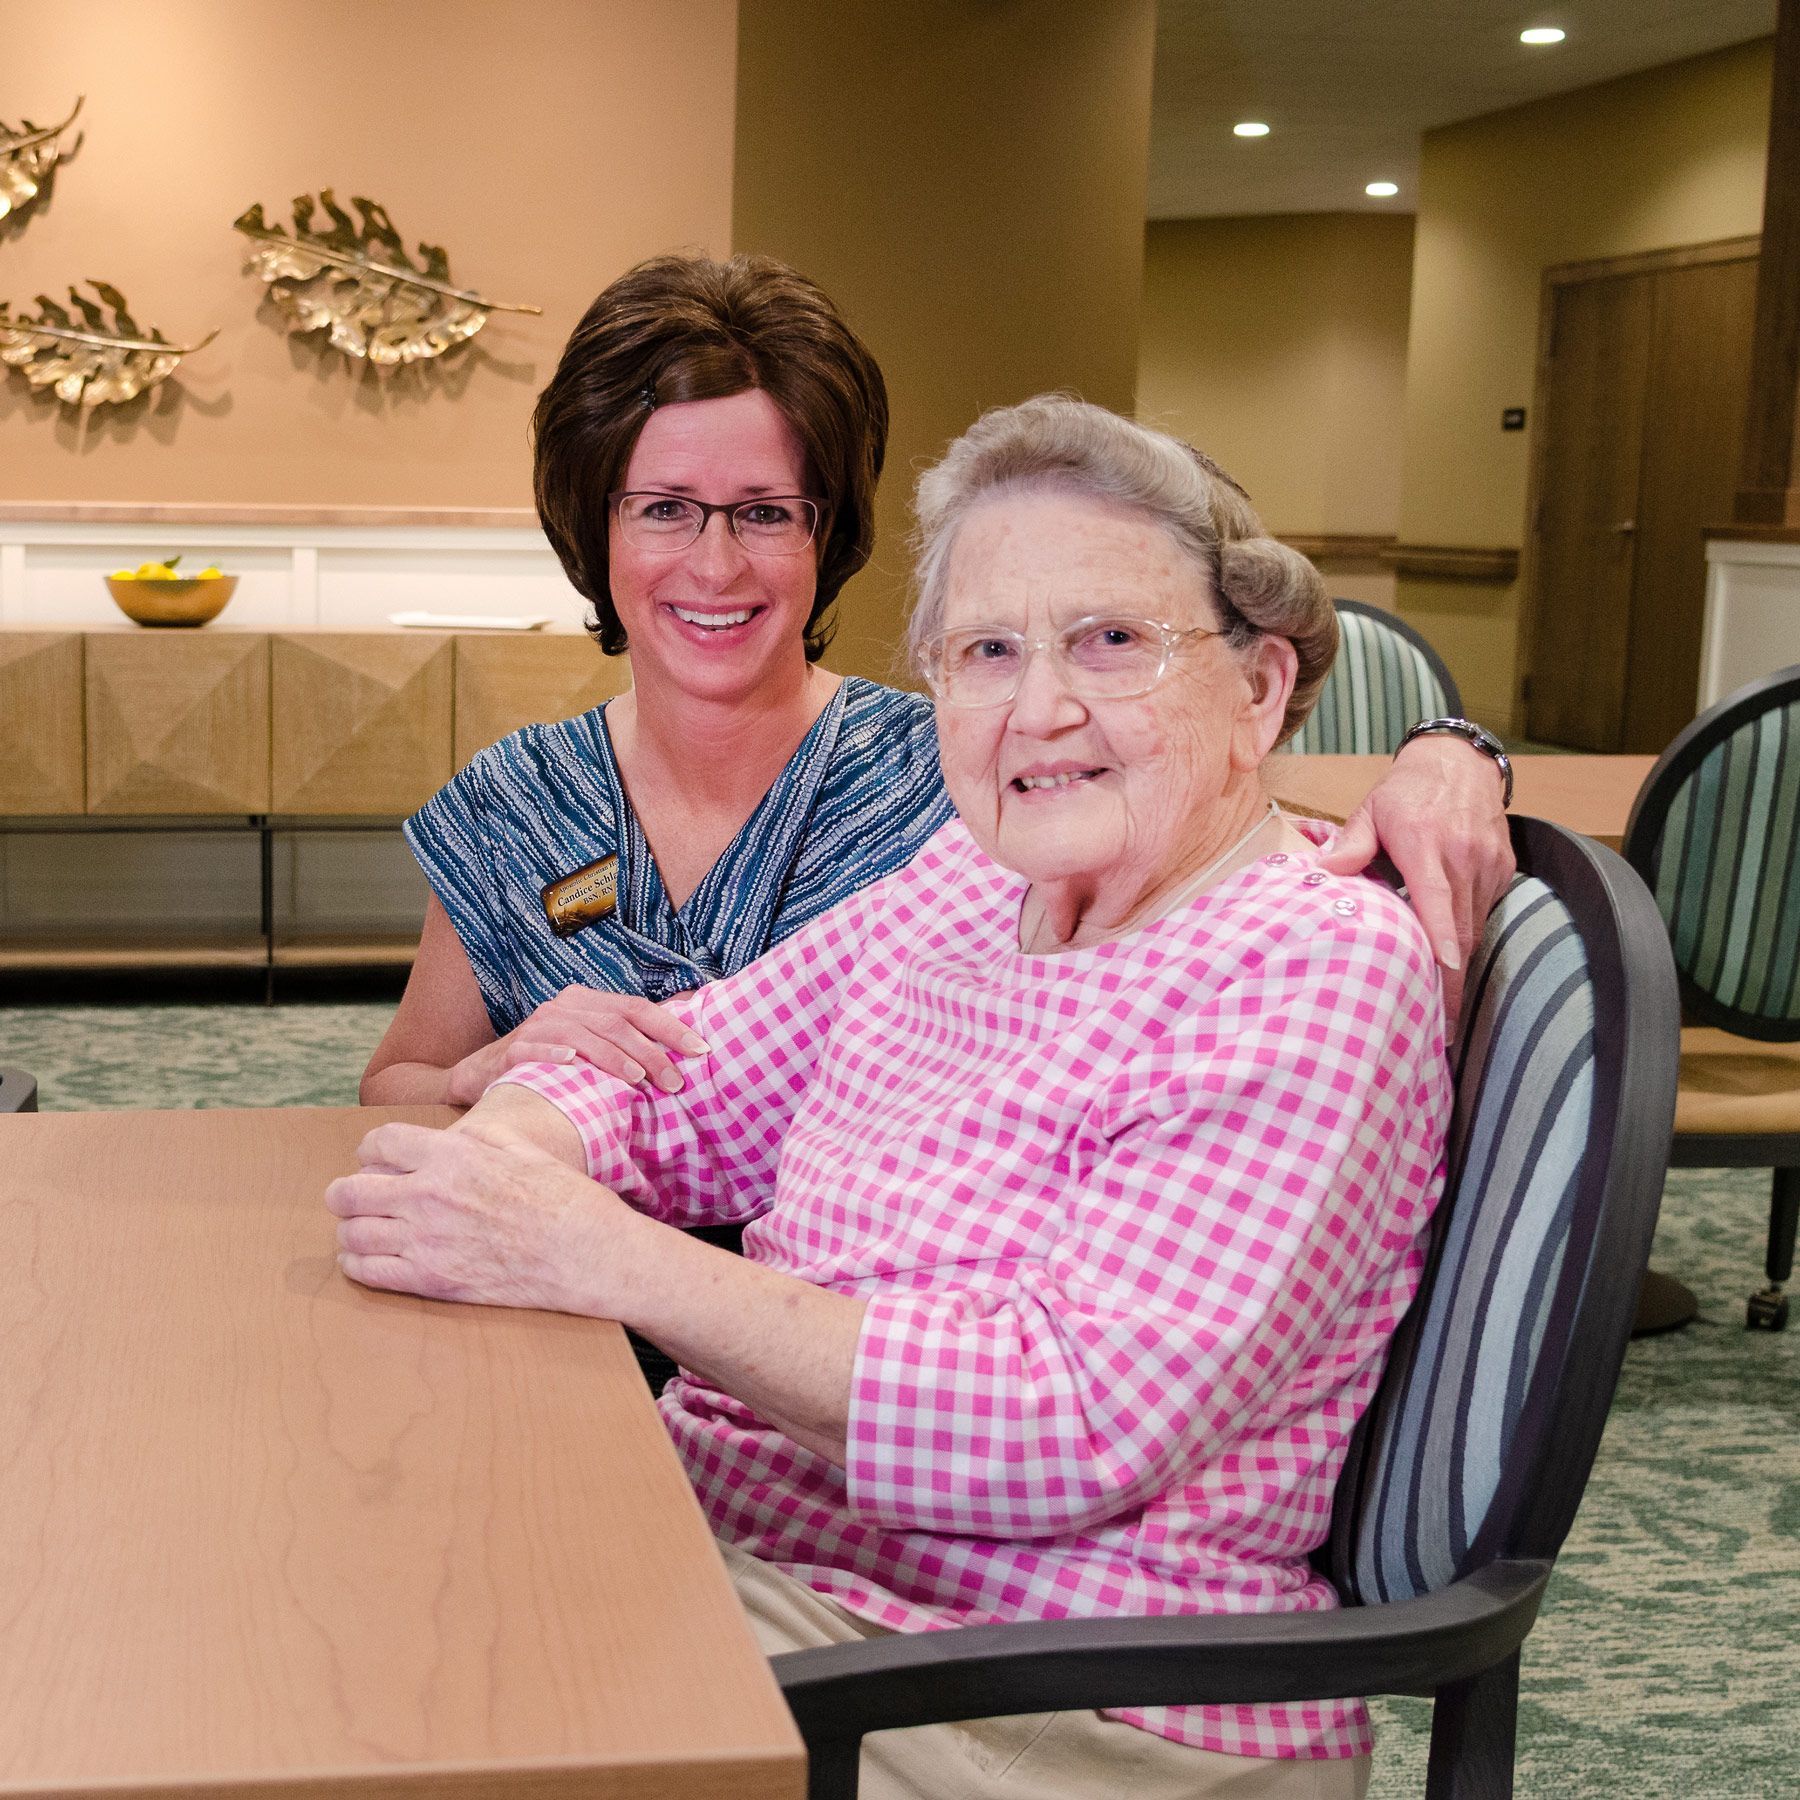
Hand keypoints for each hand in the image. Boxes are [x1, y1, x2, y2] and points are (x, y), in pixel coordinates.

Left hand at [326, 1118, 623, 1312]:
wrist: (586, 1254)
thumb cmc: (564, 1199)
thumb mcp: (523, 1149)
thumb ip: (479, 1138)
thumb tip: (458, 1134)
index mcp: (452, 1155)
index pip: (379, 1143)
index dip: (370, 1150)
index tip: (373, 1160)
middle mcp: (430, 1194)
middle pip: (350, 1190)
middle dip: (345, 1193)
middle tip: (351, 1198)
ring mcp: (427, 1241)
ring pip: (352, 1234)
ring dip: (350, 1230)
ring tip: (361, 1231)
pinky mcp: (432, 1281)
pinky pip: (368, 1273)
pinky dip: (358, 1266)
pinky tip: (366, 1261)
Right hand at [446, 987, 707, 1106]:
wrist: (484, 1074)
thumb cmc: (551, 1064)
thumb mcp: (591, 1046)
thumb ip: (629, 1038)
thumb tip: (685, 1024)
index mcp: (587, 1003)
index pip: (636, 1008)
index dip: (670, 1027)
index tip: (700, 1050)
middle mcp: (563, 1008)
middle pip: (615, 1023)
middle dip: (650, 1051)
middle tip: (675, 1081)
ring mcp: (536, 1026)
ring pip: (581, 1034)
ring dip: (613, 1057)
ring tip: (638, 1079)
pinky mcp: (511, 1050)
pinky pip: (535, 1048)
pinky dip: (554, 1054)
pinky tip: (573, 1064)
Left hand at [1316, 733, 1514, 1021]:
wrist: (1459, 763)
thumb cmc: (1406, 792)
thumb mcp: (1370, 810)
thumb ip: (1349, 845)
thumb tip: (1320, 872)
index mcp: (1425, 844)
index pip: (1438, 902)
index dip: (1441, 942)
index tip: (1443, 978)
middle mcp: (1463, 856)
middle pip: (1460, 930)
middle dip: (1452, 980)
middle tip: (1439, 1027)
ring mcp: (1488, 863)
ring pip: (1475, 927)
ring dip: (1458, 964)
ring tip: (1442, 1006)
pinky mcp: (1503, 869)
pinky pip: (1485, 912)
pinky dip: (1467, 935)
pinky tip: (1450, 955)